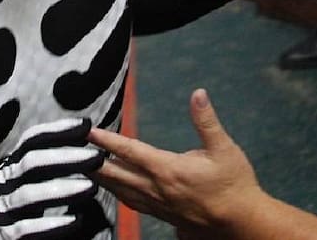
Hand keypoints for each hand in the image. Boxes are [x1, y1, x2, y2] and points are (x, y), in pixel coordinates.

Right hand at [0, 117, 102, 238]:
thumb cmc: (10, 202)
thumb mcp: (19, 177)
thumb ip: (42, 162)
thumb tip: (81, 139)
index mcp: (11, 164)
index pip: (32, 140)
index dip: (57, 130)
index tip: (86, 125)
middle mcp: (4, 182)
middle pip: (32, 163)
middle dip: (66, 157)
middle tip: (96, 157)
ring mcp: (2, 208)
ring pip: (30, 195)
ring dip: (62, 190)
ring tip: (91, 188)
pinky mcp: (5, 235)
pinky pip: (28, 228)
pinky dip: (52, 224)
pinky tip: (75, 220)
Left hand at [90, 89, 267, 237]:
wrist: (242, 222)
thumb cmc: (234, 185)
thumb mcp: (224, 148)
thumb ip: (207, 121)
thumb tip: (198, 94)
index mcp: (169, 169)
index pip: (130, 152)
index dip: (108, 140)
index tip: (89, 132)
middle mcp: (158, 189)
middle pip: (117, 174)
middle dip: (94, 163)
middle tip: (74, 153)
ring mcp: (159, 205)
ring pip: (121, 191)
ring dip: (103, 179)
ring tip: (87, 169)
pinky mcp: (164, 215)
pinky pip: (133, 203)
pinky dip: (118, 194)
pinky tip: (115, 190)